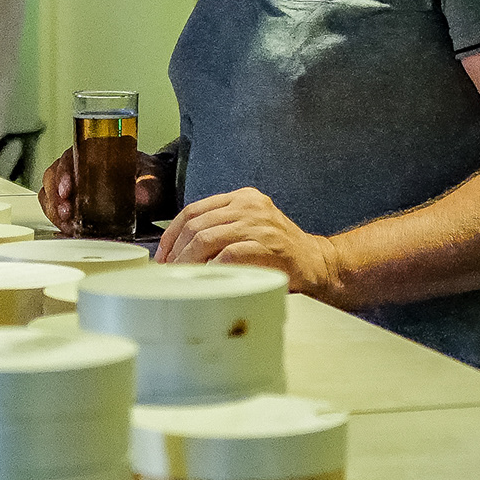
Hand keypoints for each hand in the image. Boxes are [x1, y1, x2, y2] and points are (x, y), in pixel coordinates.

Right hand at [39, 146, 169, 233]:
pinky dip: (57, 217)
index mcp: (94, 152)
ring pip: (49, 192)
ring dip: (53, 209)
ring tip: (66, 223)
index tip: (66, 191)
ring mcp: (74, 183)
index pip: (69, 157)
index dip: (62, 174)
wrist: (153, 190)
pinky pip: (55, 206)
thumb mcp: (152, 180)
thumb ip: (147, 187)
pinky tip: (67, 227)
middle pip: (52, 175)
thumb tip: (141, 195)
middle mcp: (79, 165)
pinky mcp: (74, 201)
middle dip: (54, 197)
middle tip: (65, 213)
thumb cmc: (149, 178)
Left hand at [155, 185, 347, 302]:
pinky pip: (226, 257)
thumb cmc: (280, 253)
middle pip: (196, 224)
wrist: (318, 264)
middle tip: (167, 273)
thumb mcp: (250, 227)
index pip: (194, 209)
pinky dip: (209, 270)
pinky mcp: (265, 246)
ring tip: (180, 279)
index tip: (162, 255)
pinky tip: (203, 281)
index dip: (171, 234)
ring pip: (206, 239)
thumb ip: (221, 229)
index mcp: (243, 198)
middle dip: (175, 252)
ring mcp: (258, 225)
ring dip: (187, 262)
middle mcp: (249, 206)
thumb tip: (178, 251)